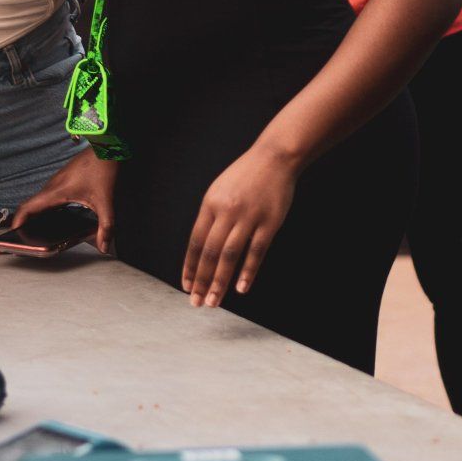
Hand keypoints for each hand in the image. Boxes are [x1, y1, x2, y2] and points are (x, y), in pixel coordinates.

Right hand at [0, 148, 116, 255]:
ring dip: (30, 217)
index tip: (12, 236)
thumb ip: (106, 227)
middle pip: (28, 208)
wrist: (105, 147)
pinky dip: (41, 211)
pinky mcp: (61, 183)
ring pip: (37, 203)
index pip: (27, 208)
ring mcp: (55, 184)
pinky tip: (49, 222)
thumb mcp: (105, 201)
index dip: (17, 223)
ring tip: (28, 234)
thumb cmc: (102, 169)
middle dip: (20, 224)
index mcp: (55, 192)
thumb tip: (104, 247)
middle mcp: (51, 187)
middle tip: (15, 240)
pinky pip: (45, 199)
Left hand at [182, 143, 298, 308]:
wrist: (274, 158)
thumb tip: (202, 250)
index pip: (196, 242)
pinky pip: (256, 251)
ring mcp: (249, 217)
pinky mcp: (269, 222)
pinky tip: (241, 287)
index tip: (187, 286)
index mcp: (210, 204)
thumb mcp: (219, 191)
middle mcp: (227, 212)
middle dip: (202, 280)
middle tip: (198, 302)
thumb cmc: (245, 176)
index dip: (190, 267)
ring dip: (220, 281)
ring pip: (230, 255)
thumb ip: (211, 218)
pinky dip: (248, 271)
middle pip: (210, 253)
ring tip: (214, 301)